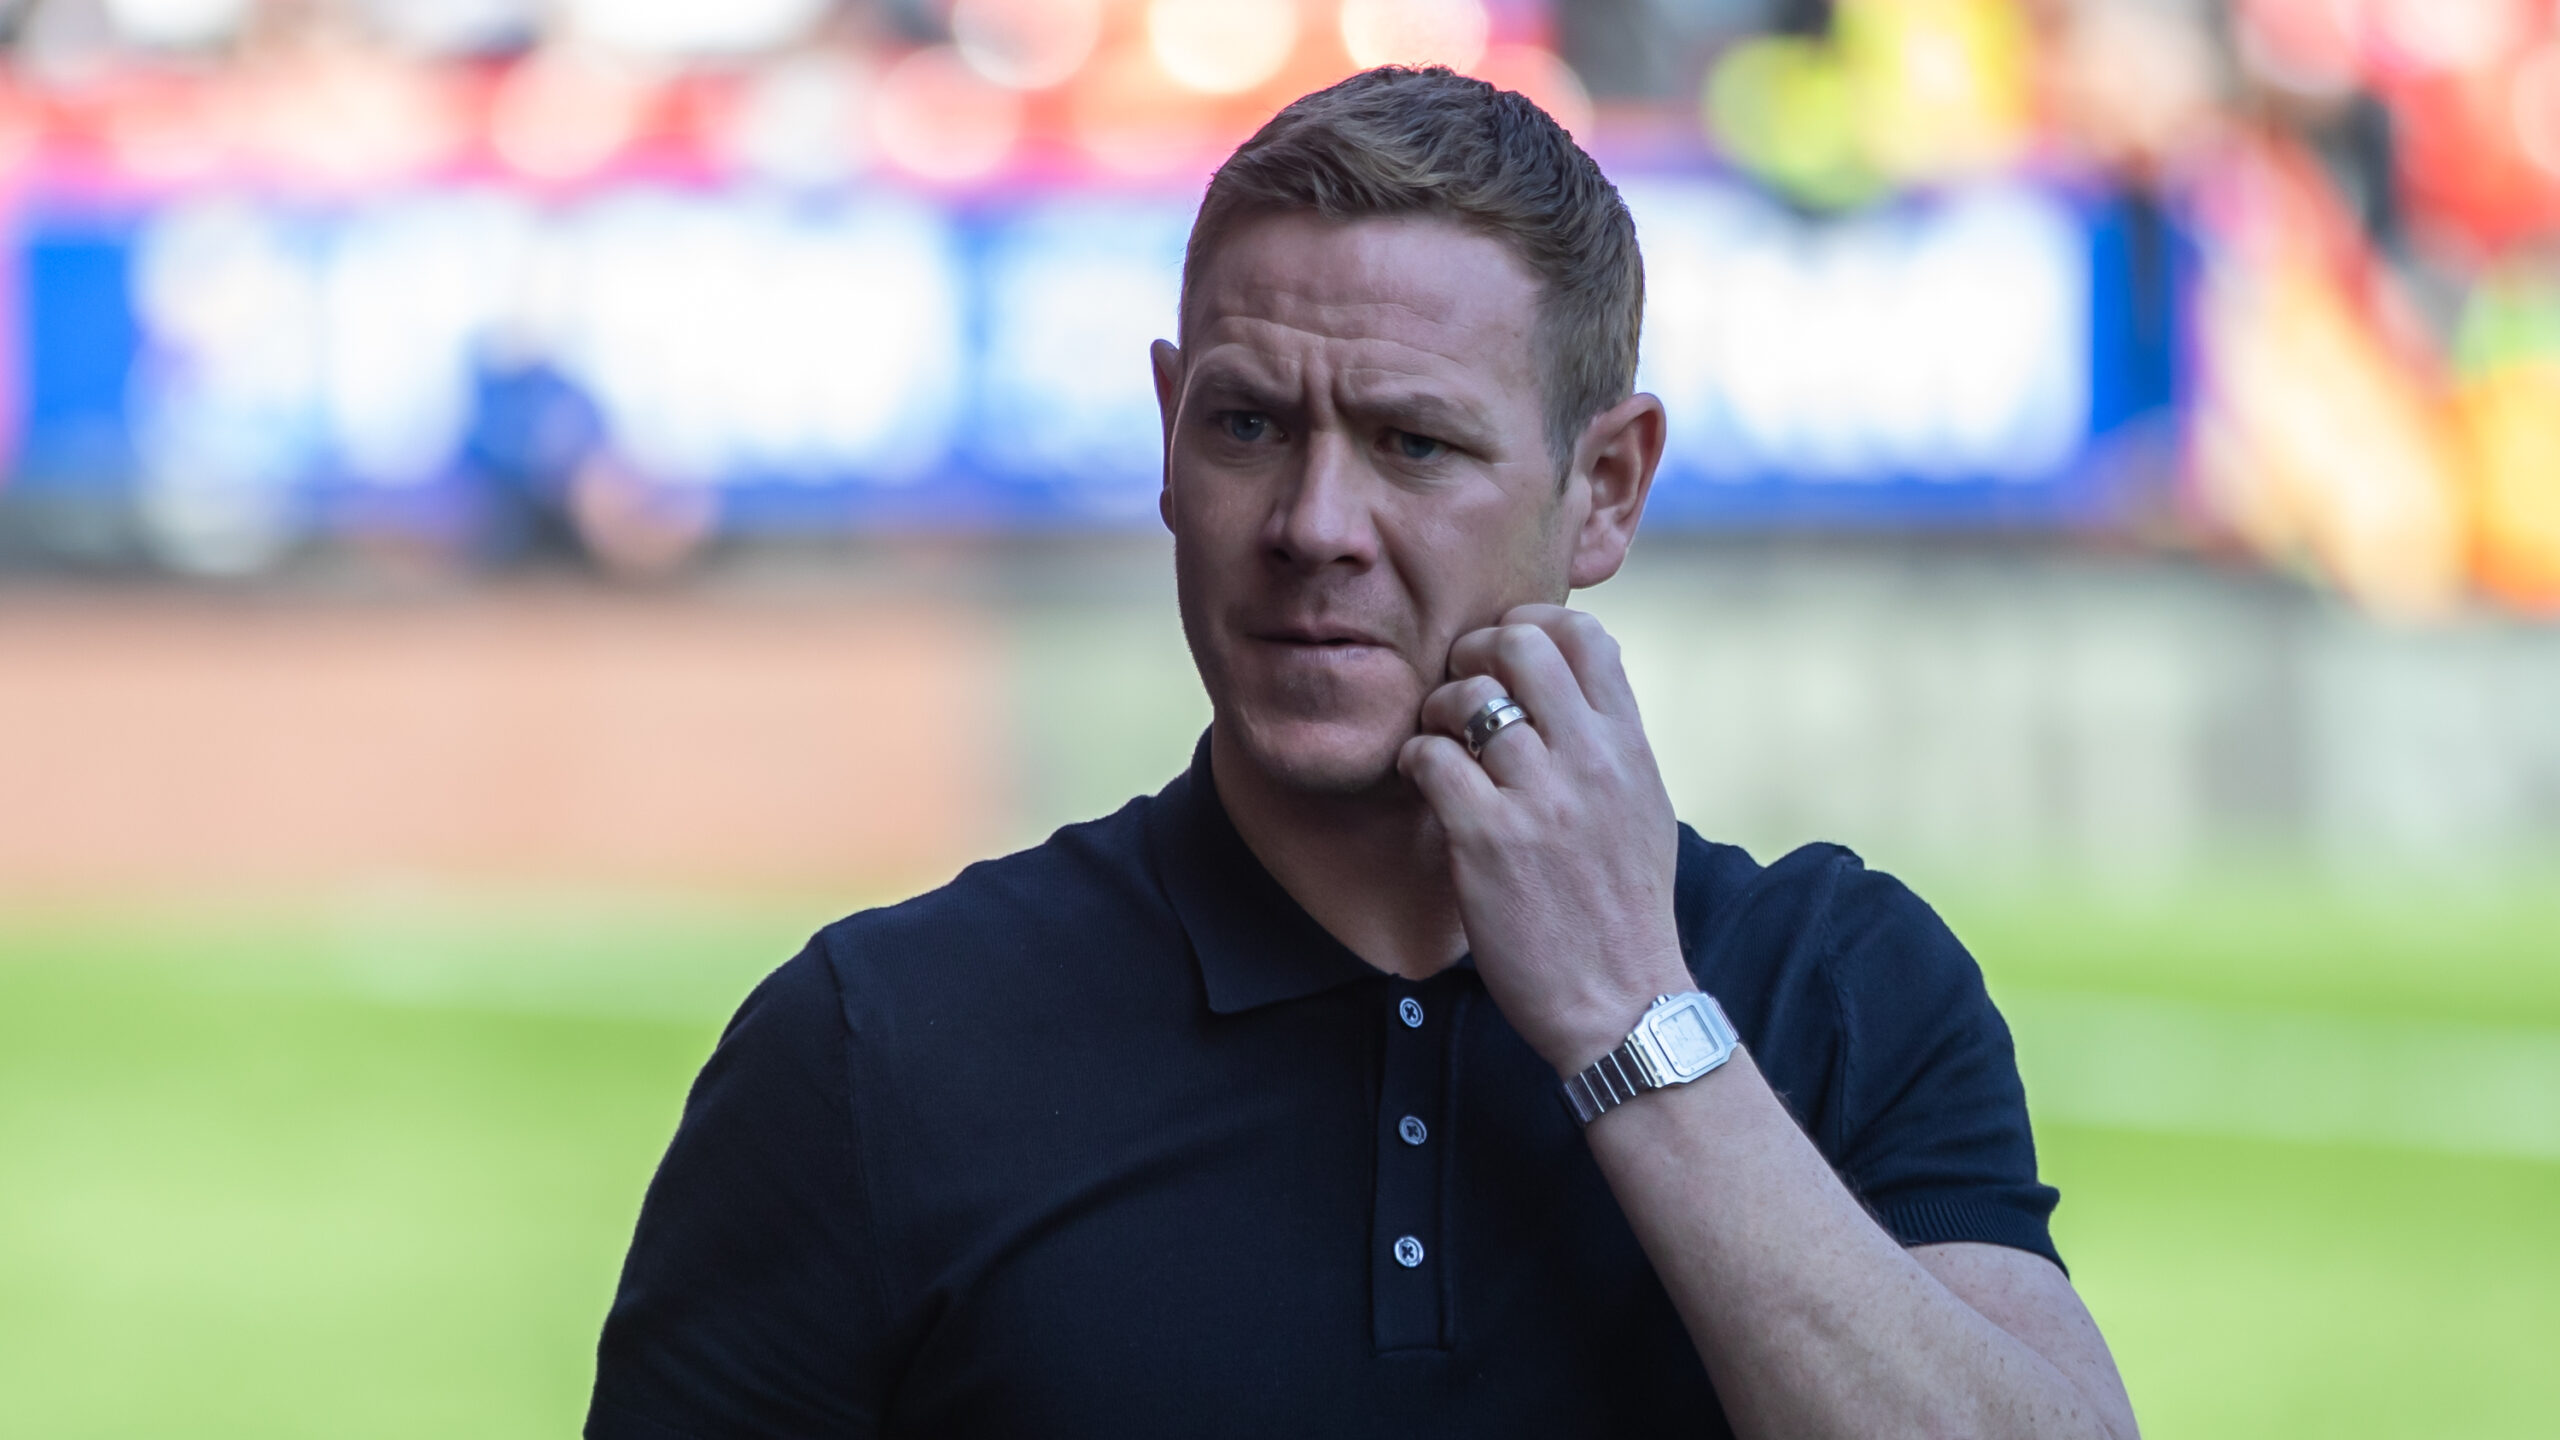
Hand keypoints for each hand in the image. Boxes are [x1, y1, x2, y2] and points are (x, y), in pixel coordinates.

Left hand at [1396, 605, 1691, 1074]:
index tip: (1504, 656)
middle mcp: (1590, 761)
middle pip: (1520, 645)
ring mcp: (1539, 798)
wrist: (1623, 1003)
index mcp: (1630, 748)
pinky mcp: (1488, 840)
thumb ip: (1609, 743)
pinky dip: (1415, 762)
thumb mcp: (1642, 809)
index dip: (1531, 625)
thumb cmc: (1624, 912)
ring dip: (1435, 713)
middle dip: (1473, 655)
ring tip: (1437, 746)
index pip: (1586, 635)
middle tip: (1457, 693)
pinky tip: (1424, 785)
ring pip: (1467, 698)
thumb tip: (1566, 687)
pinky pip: (1431, 758)